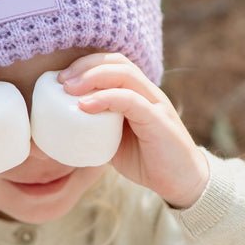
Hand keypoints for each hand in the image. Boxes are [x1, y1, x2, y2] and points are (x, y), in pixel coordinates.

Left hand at [58, 54, 208, 208]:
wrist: (182, 182)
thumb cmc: (149, 161)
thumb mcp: (116, 141)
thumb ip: (99, 128)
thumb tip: (67, 125)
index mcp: (140, 93)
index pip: (114, 63)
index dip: (86, 64)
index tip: (61, 79)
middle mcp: (149, 92)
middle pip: (117, 62)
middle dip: (85, 65)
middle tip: (61, 81)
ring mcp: (155, 104)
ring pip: (124, 74)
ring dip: (93, 77)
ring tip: (69, 89)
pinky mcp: (158, 120)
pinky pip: (130, 100)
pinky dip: (105, 98)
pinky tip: (85, 106)